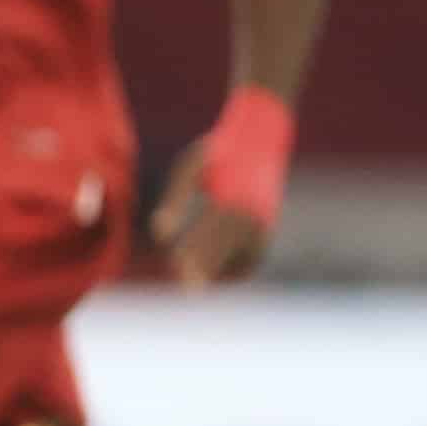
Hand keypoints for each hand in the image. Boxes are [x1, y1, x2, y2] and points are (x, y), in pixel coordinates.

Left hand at [151, 141, 270, 287]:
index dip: (193, 256)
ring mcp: (264, 225)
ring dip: (218, 274)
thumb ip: (175, 200)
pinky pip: (251, 263)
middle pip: (225, 253)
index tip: (175, 268)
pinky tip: (211, 275)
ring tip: (192, 278)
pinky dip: (233, 272)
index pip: (210, 236)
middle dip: (203, 270)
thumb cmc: (215, 153)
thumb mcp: (189, 167)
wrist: (258, 139)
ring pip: (242, 264)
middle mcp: (253, 215)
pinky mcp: (267, 232)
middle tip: (184, 286)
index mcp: (233, 199)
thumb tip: (159, 234)